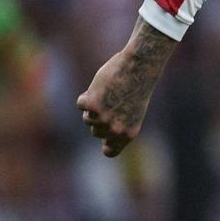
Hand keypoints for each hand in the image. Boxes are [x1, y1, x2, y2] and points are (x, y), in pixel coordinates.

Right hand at [76, 25, 175, 156]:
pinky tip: (102, 87)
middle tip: (113, 102)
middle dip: (99, 119)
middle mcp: (115, 130)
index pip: (110, 151)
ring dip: (93, 106)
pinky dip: (87, 95)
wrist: (139, 69)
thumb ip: (118, 124)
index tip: (104, 138)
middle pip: (95, 131)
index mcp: (129, 134)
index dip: (105, 143)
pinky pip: (80, 103)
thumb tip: (101, 131)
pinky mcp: (91, 105)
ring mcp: (102, 119)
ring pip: (87, 118)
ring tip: (109, 94)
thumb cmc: (137, 87)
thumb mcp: (133, 112)